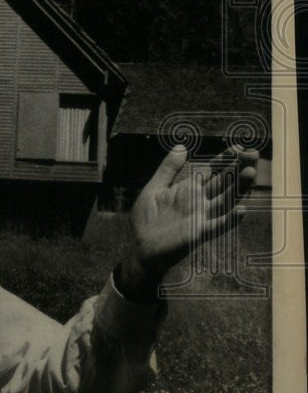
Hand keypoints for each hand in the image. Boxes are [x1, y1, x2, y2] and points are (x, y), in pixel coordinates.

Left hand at [120, 144, 258, 298]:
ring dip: (238, 188)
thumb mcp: (154, 188)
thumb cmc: (146, 219)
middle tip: (252, 154)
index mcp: (189, 189)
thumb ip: (168, 168)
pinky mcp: (199, 233)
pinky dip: (230, 219)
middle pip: (223, 182)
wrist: (140, 246)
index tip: (238, 147)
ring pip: (225, 200)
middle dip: (237, 169)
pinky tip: (241, 209)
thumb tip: (181, 146)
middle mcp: (199, 201)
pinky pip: (218, 225)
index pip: (211, 171)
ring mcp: (201, 216)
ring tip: (250, 173)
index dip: (224, 159)